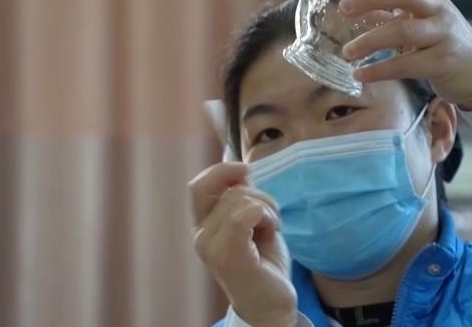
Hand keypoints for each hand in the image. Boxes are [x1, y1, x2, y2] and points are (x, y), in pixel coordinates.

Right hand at [190, 163, 297, 326]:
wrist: (270, 303)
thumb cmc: (262, 262)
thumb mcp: (251, 220)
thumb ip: (241, 196)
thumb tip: (239, 168)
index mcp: (202, 226)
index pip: (199, 185)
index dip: (223, 170)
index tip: (246, 170)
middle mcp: (201, 236)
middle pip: (231, 190)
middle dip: (261, 196)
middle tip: (270, 218)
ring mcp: (212, 248)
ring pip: (242, 200)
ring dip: (268, 208)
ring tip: (270, 229)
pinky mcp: (230, 257)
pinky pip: (247, 215)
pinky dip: (267, 216)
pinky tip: (272, 232)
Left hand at [339, 0, 471, 110]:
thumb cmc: (444, 42)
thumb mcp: (421, 19)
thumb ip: (393, 13)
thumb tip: (356, 10)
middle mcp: (436, 7)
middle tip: (343, 8)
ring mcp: (442, 33)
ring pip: (403, 31)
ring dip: (370, 41)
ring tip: (348, 52)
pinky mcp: (443, 61)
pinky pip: (406, 64)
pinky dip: (379, 70)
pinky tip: (361, 74)